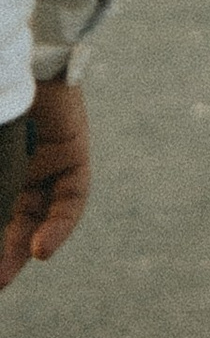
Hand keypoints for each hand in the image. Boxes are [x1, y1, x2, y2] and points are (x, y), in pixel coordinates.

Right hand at [0, 80, 89, 284]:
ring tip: (5, 276)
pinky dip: (60, 224)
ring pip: (39, 213)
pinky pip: (73, 196)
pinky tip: (42, 249)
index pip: (1, 209)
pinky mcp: (72, 149)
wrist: (9, 60)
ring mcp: (46, 157)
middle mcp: (18, 162)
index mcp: (0, 159)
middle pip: (15, 218)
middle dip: (4, 255)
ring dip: (26, 246)